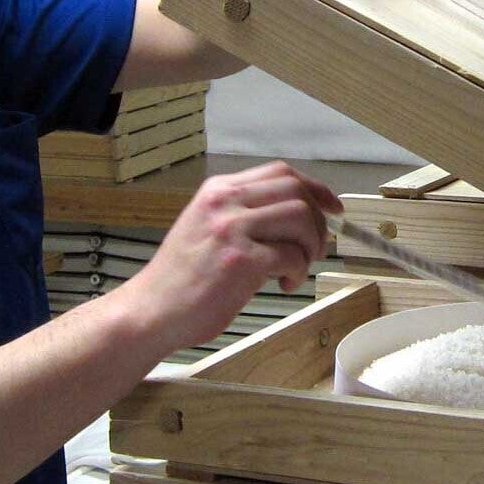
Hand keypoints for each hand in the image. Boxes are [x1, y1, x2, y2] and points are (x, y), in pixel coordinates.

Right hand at [123, 162, 341, 351]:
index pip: (281, 173)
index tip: (332, 208)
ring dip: (311, 245)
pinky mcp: (241, 261)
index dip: (315, 189)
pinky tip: (284, 283)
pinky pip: (292, 256)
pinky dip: (298, 271)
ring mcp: (232, 230)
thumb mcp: (206, 227)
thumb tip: (295, 216)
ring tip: (299, 267)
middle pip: (296, 190)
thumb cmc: (181, 279)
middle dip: (318, 220)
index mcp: (218, 190)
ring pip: (300, 218)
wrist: (151, 310)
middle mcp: (225, 202)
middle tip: (315, 248)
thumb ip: (242, 214)